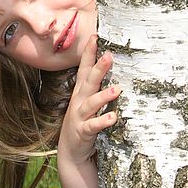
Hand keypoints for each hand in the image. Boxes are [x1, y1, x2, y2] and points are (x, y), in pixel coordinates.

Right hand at [58, 35, 120, 164]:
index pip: (84, 68)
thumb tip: (114, 70)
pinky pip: (93, 125)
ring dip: (103, 96)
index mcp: (81, 92)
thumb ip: (97, 88)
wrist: (70, 152)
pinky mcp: (83, 131)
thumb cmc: (83, 123)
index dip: (89, 53)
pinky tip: (113, 117)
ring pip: (91, 103)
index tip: (95, 36)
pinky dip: (103, 121)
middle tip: (109, 55)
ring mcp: (80, 116)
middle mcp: (79, 101)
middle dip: (98, 68)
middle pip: (88, 81)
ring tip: (116, 90)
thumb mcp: (87, 102)